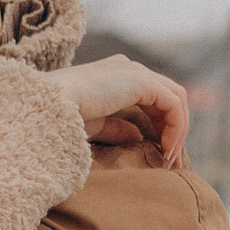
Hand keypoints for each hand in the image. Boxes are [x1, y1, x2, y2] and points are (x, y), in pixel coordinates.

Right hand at [67, 54, 189, 166]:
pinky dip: (175, 127)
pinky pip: (173, 104)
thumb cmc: (62, 117)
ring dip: (178, 130)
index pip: (152, 98)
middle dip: (175, 130)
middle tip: (174, 161)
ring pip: (176, 99)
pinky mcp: (143, 81)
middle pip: (168, 97)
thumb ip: (117, 128)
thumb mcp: (94, 125)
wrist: (51, 107)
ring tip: (171, 157)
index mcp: (116, 75)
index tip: (163, 156)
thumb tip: (138, 135)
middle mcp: (129, 69)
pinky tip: (166, 148)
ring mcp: (136, 72)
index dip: (161, 127)